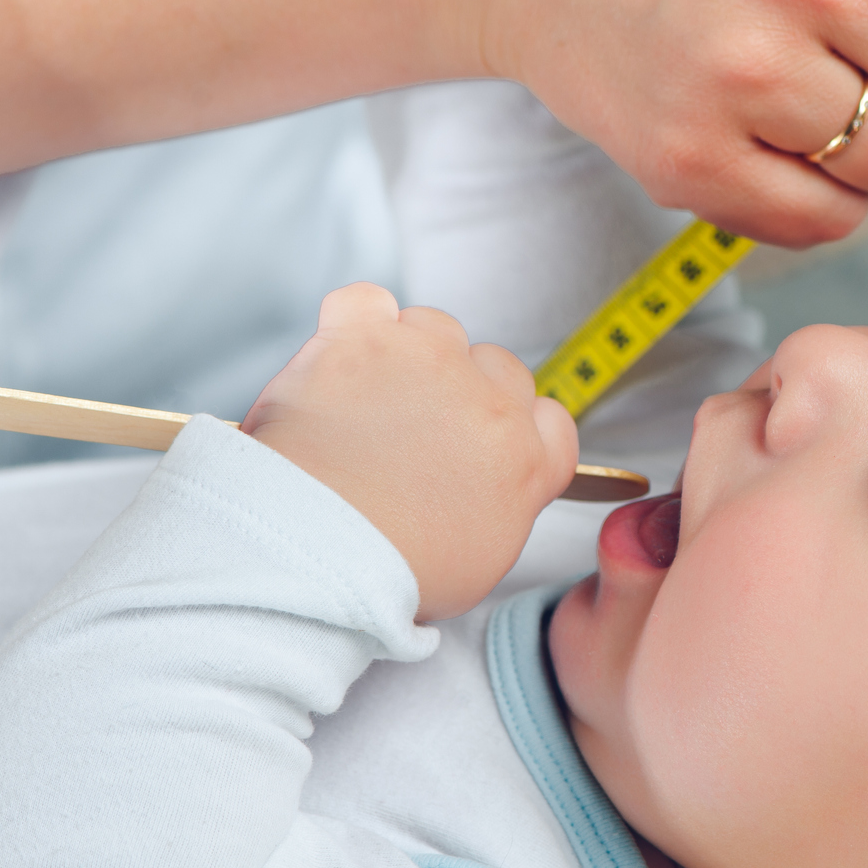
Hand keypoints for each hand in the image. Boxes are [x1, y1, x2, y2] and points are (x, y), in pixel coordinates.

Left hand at [242, 284, 577, 621]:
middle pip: (498, 365)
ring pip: (437, 328)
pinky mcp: (361, 337)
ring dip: (412, 353)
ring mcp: (427, 360)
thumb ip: (501, 509)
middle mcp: (488, 400)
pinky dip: (356, 321)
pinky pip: (367, 300)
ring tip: (373, 399)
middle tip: (419, 428)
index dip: (515, 426)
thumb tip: (485, 489)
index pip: (550, 418)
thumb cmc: (386, 568)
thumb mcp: (480, 563)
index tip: (484, 440)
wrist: (316, 545)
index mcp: (525, 460)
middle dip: (465, 390)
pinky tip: (344, 355)